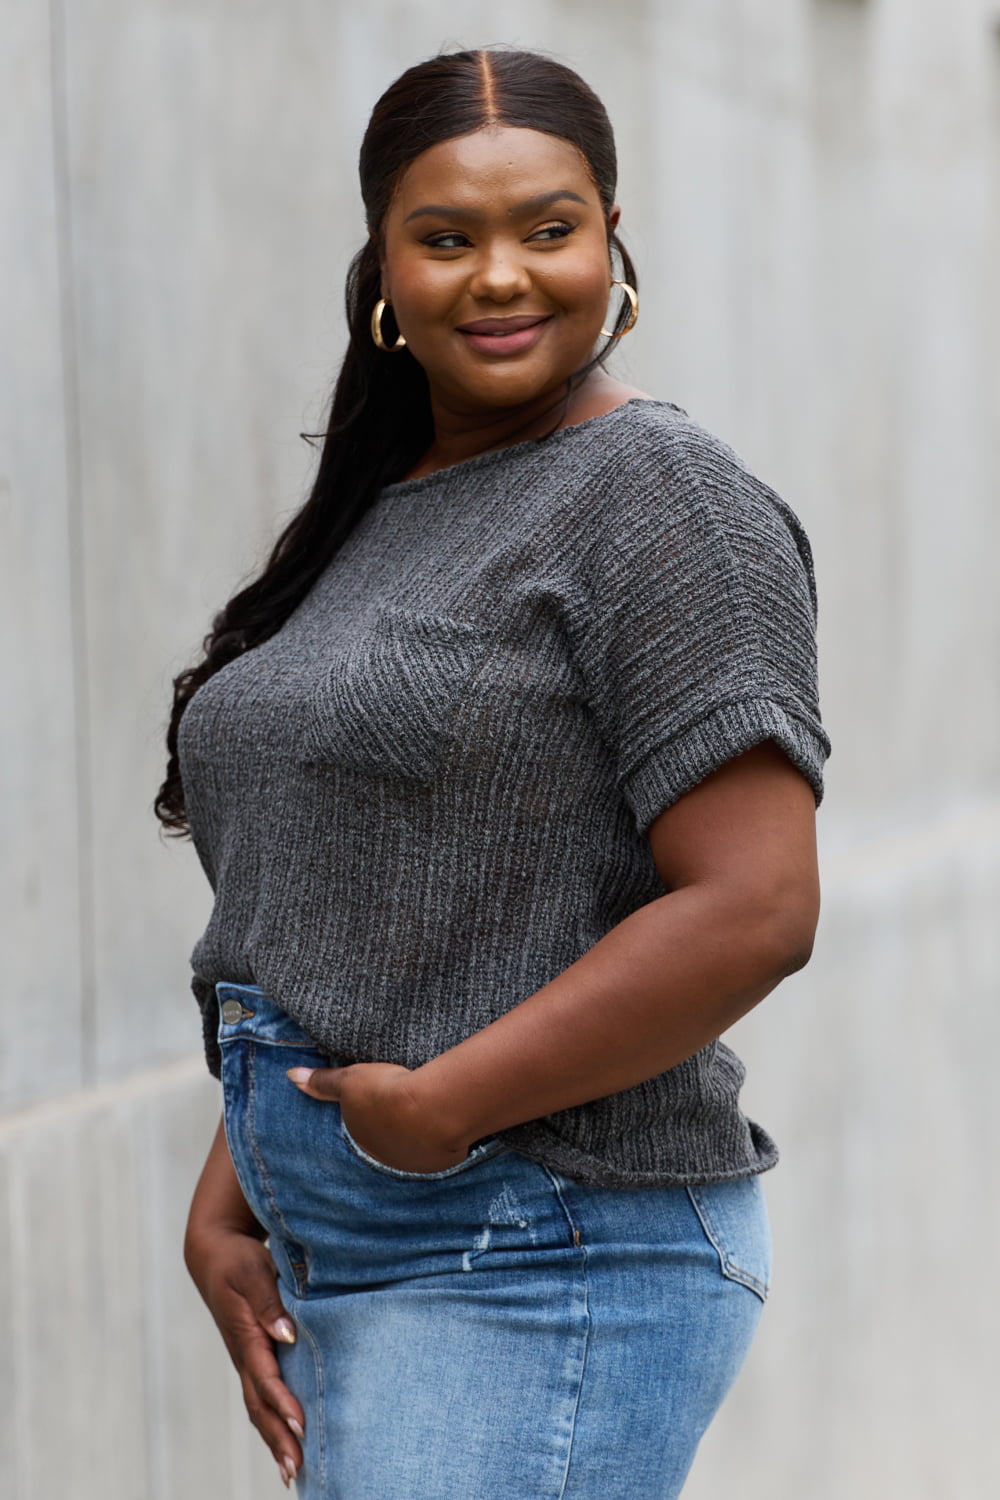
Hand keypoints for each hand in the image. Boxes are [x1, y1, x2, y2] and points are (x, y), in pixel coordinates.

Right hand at [185, 1121, 304, 1488]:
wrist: (212, 1252)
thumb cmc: (236, 1258)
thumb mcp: (252, 1271)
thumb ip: (270, 1302)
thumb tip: (287, 1334)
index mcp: (244, 1335)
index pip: (266, 1377)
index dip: (284, 1403)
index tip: (302, 1426)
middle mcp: (243, 1354)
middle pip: (260, 1405)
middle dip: (277, 1438)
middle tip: (297, 1471)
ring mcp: (245, 1358)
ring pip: (258, 1406)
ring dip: (274, 1438)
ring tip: (294, 1471)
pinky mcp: (251, 1355)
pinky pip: (261, 1395)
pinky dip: (272, 1420)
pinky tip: (288, 1438)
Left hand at [288, 1060, 469, 1172]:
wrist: (429, 1110)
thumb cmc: (384, 1094)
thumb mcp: (349, 1081)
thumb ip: (322, 1082)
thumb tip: (290, 1075)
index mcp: (360, 1140)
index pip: (360, 1132)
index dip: (369, 1118)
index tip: (378, 1106)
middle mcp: (382, 1159)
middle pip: (384, 1143)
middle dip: (390, 1132)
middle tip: (400, 1111)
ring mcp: (409, 1165)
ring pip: (409, 1151)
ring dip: (413, 1138)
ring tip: (422, 1118)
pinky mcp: (436, 1165)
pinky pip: (434, 1154)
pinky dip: (436, 1142)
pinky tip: (440, 1127)